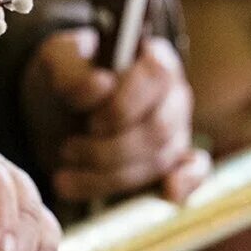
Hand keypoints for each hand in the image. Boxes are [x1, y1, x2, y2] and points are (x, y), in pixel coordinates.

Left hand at [27, 28, 209, 201]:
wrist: (55, 113)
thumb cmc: (62, 81)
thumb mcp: (54, 62)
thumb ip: (70, 69)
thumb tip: (102, 85)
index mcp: (152, 57)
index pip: (157, 74)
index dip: (125, 103)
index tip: (90, 122)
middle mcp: (172, 93)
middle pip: (158, 128)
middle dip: (109, 149)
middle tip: (68, 150)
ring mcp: (177, 128)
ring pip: (158, 160)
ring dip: (109, 176)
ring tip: (64, 176)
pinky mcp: (174, 161)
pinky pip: (195, 172)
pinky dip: (186, 184)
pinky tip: (169, 193)